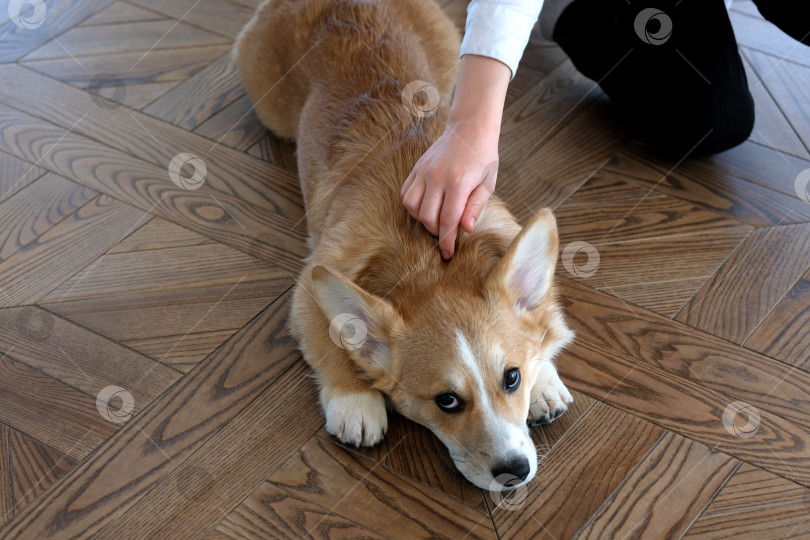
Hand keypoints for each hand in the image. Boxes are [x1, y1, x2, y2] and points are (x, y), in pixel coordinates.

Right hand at [401, 123, 497, 258]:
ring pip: (412, 206)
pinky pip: (406, 193)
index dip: (447, 240)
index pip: (448, 220)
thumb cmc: (483, 157)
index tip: (448, 254)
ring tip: (435, 219)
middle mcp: (437, 177)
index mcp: (458, 182)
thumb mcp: (488, 182)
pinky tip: (425, 206)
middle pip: (428, 217)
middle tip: (446, 234)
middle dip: (436, 232)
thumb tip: (466, 229)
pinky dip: (412, 205)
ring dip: (422, 219)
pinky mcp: (417, 168)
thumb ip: (475, 207)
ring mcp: (424, 171)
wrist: (470, 128)